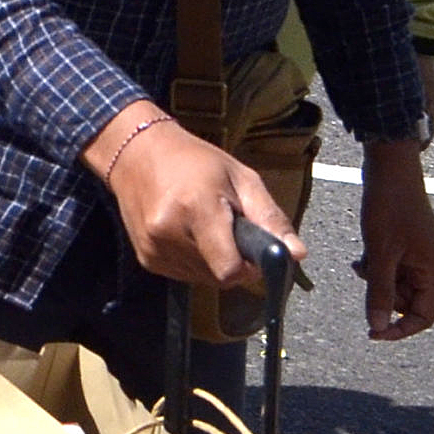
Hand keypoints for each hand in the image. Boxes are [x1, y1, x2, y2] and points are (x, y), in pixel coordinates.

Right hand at [95, 110, 289, 291]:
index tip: (252, 248)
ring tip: (204, 226)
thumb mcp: (241, 178)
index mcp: (196, 209)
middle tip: (227, 227)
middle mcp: (169, 234)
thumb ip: (270, 218)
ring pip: (203, 279)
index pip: (229, 270)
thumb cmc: (195, 161)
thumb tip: (298, 255)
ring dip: (213, 261)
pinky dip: (194, 261)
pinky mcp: (146, 260)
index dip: (248, 266)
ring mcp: (153, 249)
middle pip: (219, 277)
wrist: (136, 154)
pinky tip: (187, 234)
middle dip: (232, 260)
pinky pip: (185, 275)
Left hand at [353, 143, 433, 339]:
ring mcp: (418, 254)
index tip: (374, 332)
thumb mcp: (381, 254)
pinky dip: (376, 265)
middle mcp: (430, 266)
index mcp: (433, 271)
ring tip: (364, 260)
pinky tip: (364, 253)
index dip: (400, 329)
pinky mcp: (406, 244)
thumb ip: (380, 292)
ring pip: (397, 284)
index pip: (424, 316)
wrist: (390, 169)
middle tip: (366, 276)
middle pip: (409, 301)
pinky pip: (391, 267)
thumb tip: (379, 326)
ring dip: (377, 280)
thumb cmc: (390, 208)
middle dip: (384, 296)